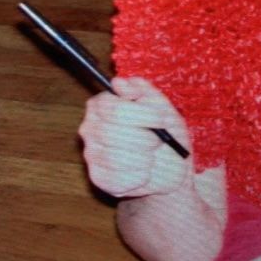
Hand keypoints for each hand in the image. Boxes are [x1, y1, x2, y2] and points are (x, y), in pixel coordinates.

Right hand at [78, 76, 190, 197]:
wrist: (171, 168)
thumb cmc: (165, 133)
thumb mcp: (162, 107)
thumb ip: (143, 92)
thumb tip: (118, 82)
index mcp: (103, 104)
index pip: (112, 107)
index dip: (141, 114)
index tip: (161, 119)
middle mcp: (90, 127)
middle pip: (111, 132)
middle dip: (144, 138)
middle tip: (158, 140)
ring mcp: (91, 153)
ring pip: (115, 156)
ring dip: (144, 157)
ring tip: (152, 155)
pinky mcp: (98, 178)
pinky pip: (118, 178)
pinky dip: (139, 176)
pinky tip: (144, 172)